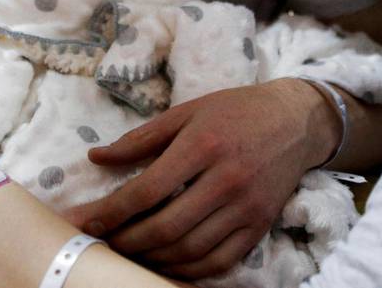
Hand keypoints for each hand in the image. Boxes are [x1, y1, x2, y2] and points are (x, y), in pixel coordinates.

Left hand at [65, 80, 338, 278]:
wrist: (296, 121)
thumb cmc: (234, 111)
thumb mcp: (186, 112)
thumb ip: (140, 138)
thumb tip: (96, 157)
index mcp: (202, 146)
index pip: (146, 190)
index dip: (111, 211)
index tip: (85, 221)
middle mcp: (226, 180)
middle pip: (166, 227)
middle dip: (126, 241)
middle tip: (102, 242)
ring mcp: (246, 207)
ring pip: (190, 250)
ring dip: (152, 258)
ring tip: (128, 253)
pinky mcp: (260, 226)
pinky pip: (219, 261)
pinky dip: (188, 269)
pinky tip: (165, 262)